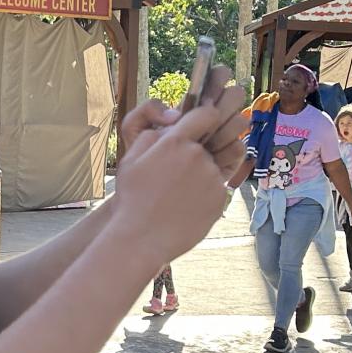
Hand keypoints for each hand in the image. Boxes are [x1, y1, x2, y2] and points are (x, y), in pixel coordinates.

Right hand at [111, 97, 237, 266]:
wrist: (142, 239)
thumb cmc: (132, 199)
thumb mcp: (131, 160)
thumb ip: (152, 136)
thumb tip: (170, 127)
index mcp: (176, 142)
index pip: (207, 114)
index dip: (205, 119)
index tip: (200, 127)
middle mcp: (199, 156)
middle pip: (209, 145)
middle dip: (197, 154)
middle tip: (178, 174)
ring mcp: (212, 179)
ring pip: (212, 168)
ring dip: (200, 176)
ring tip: (178, 195)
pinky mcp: (220, 199)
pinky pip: (216, 189)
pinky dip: (205, 195)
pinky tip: (186, 207)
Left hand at [123, 68, 247, 183]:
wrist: (151, 191)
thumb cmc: (144, 155)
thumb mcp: (135, 129)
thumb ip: (147, 111)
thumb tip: (176, 115)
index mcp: (194, 102)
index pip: (218, 76)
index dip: (218, 78)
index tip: (205, 96)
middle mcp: (214, 116)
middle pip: (236, 95)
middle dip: (223, 105)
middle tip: (205, 123)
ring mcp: (224, 137)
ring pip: (240, 120)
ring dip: (222, 131)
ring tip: (203, 146)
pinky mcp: (229, 158)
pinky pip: (239, 148)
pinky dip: (225, 152)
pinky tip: (209, 160)